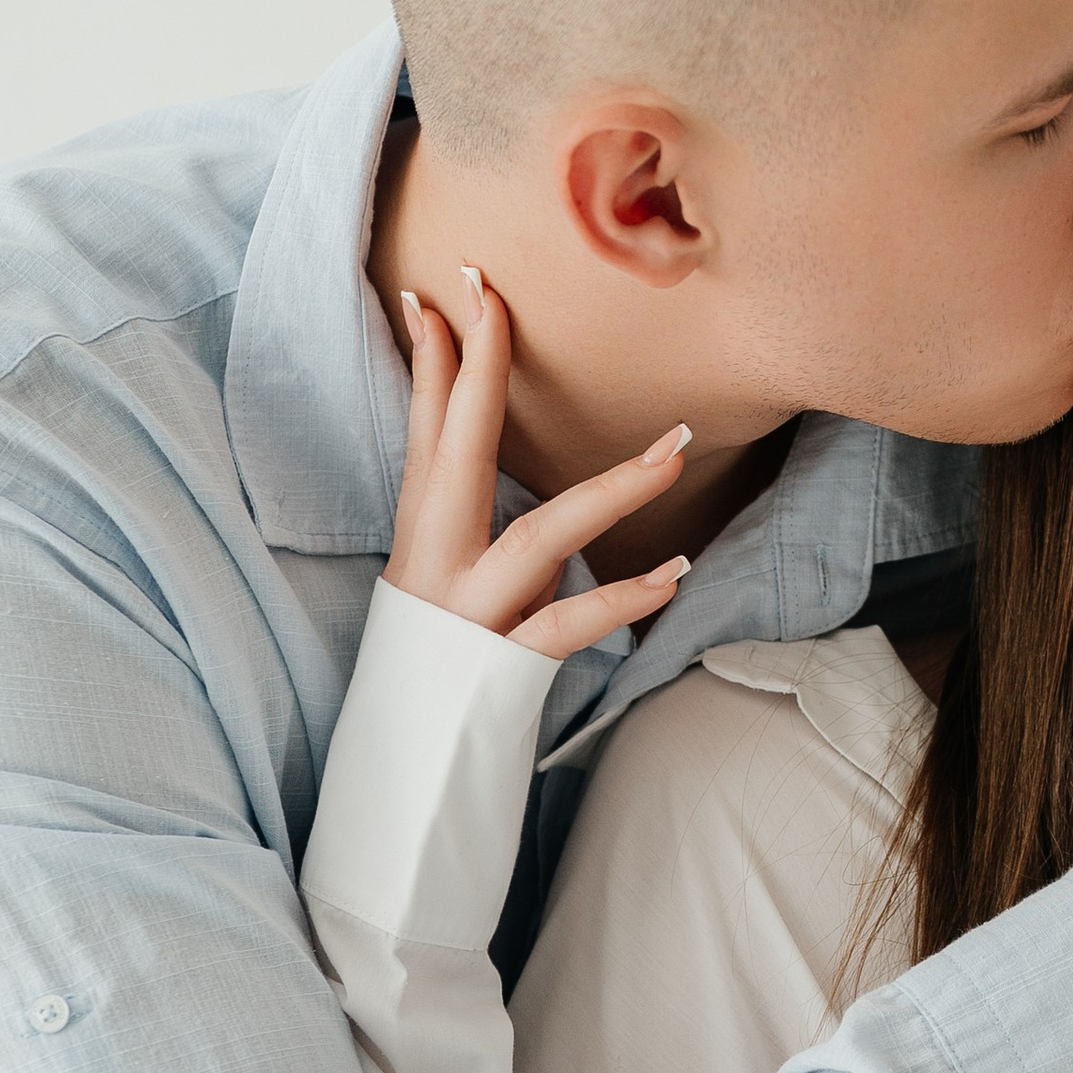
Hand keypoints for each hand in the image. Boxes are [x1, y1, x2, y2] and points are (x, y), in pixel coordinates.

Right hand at [391, 269, 691, 662]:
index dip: (432, 357)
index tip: (442, 289)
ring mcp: (469, 615)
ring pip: (541, 535)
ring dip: (613, 488)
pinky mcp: (502, 666)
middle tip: (498, 292)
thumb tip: (544, 524)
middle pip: (456, 447)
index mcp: (419, 540)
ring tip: (677, 447)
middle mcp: (435, 567)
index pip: (424, 429)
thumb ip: (490, 549)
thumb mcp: (447, 596)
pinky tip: (675, 574)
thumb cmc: (431, 681)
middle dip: (477, 364)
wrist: (395, 783)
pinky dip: (625, 598)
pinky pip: (569, 625)